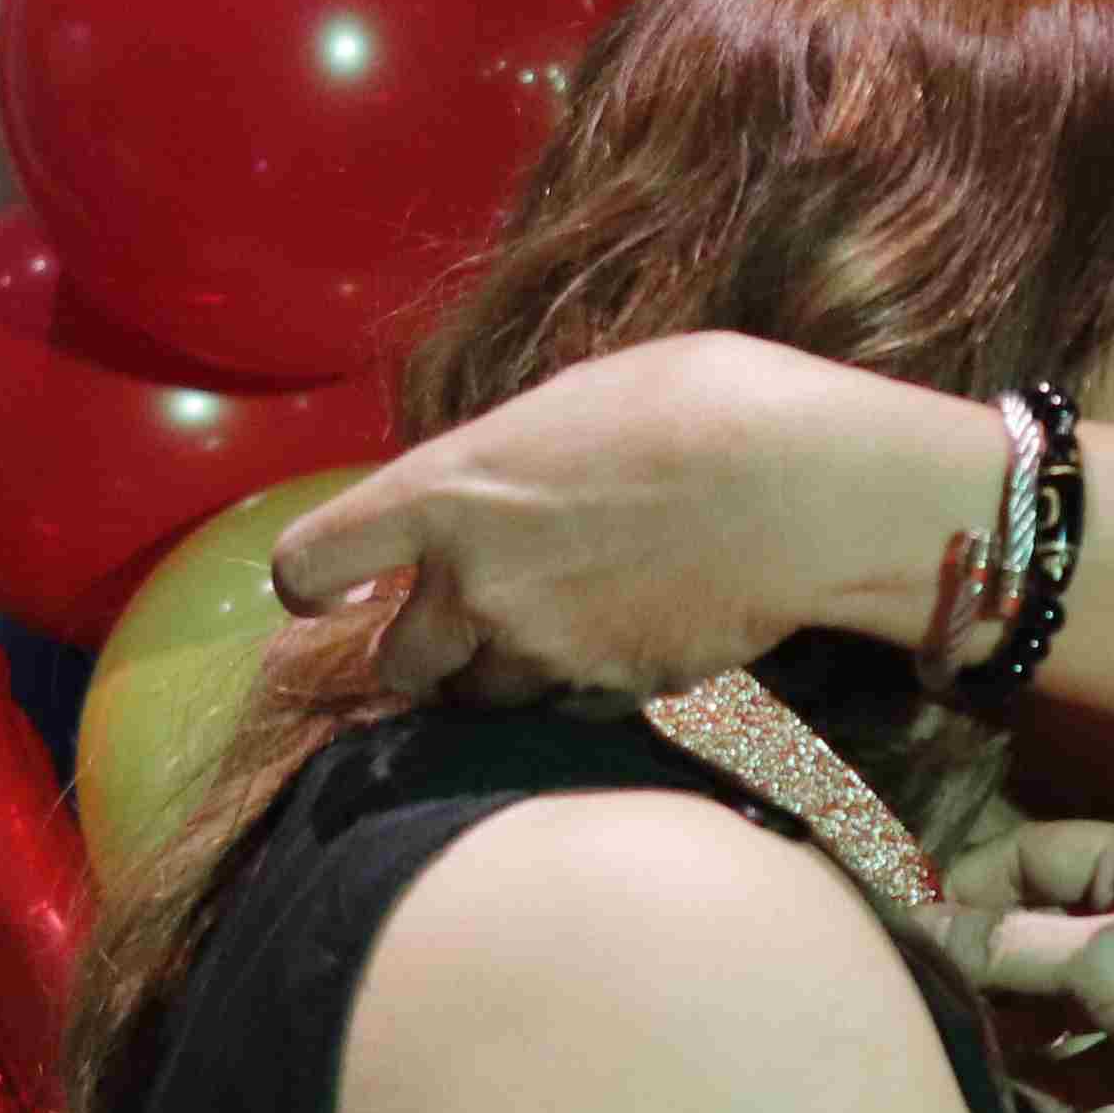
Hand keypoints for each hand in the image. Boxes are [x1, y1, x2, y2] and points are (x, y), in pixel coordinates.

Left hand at [269, 332, 960, 702]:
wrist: (805, 483)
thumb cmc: (697, 406)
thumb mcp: (569, 403)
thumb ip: (499, 462)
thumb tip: (482, 489)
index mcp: (446, 491)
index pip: (311, 561)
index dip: (308, 583)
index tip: (324, 590)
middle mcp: (474, 584)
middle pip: (398, 663)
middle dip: (425, 649)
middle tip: (470, 617)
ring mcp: (542, 650)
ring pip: (481, 697)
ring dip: (502, 673)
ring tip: (565, 618)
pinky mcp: (609, 693)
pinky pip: (565, 709)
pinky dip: (580, 686)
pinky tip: (629, 631)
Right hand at [944, 824, 1113, 1112]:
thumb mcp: (1096, 960)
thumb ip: (1003, 948)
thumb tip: (917, 929)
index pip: (1039, 854)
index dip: (975, 888)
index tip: (920, 935)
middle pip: (1053, 944)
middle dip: (1005, 990)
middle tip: (959, 1026)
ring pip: (1076, 1017)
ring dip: (1039, 1056)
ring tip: (1005, 1084)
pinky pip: (1112, 1072)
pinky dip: (1087, 1100)